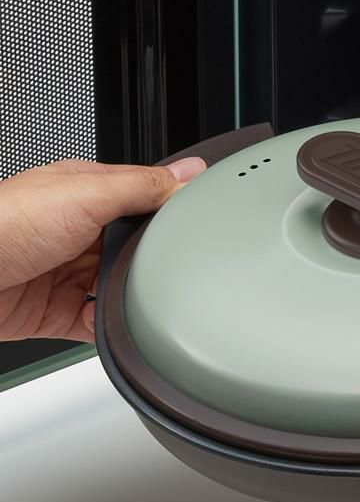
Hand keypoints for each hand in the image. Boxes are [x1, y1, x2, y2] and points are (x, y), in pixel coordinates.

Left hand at [0, 157, 205, 342]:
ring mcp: (69, 272)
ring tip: (138, 295)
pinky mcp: (58, 311)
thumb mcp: (84, 193)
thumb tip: (189, 174)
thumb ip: (141, 185)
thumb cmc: (1, 224)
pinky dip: (110, 326)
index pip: (147, 200)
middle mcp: (80, 232)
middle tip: (165, 266)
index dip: (172, 212)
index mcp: (89, 194)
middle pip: (138, 249)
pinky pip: (97, 322)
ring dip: (131, 294)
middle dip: (152, 260)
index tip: (198, 225)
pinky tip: (115, 322)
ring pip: (122, 287)